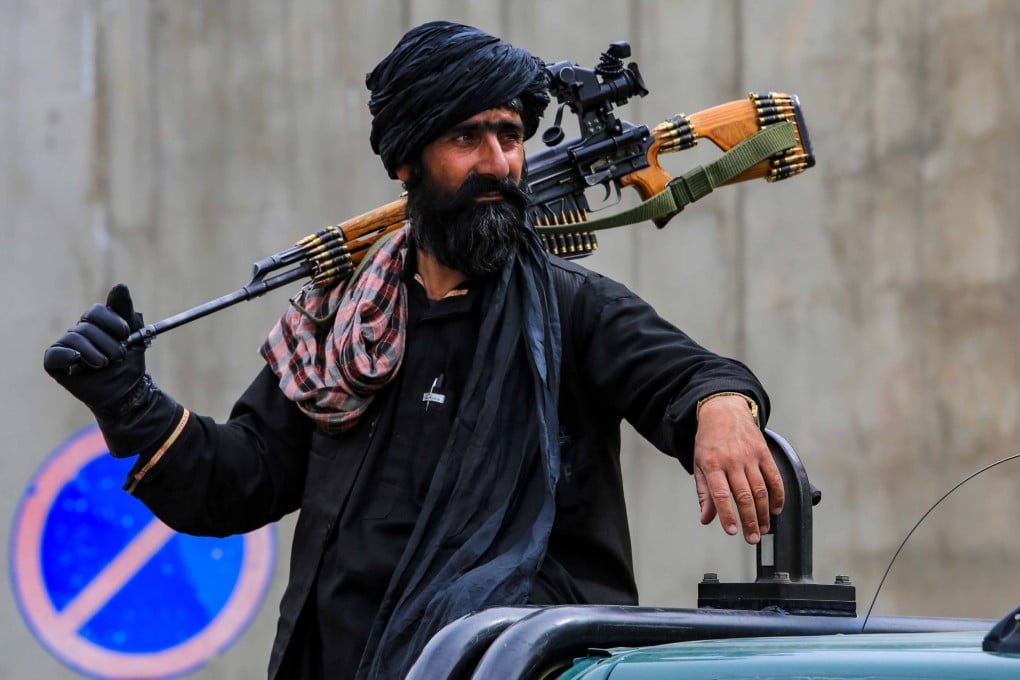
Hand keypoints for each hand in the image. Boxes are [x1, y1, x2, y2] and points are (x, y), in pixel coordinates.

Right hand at [44, 284, 146, 414]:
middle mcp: (79, 332)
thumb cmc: (129, 362)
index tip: (126, 335)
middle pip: (86, 326)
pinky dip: (66, 355)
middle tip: (118, 357)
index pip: (96, 312)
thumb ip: (125, 310)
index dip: (112, 322)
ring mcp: (67, 348)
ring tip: (105, 364)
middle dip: (108, 343)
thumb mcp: (135, 334)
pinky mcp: (57, 365)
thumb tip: (120, 286)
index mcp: (96, 323)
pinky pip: (54, 354)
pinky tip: (77, 360)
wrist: (127, 391)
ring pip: (73, 338)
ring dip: (95, 354)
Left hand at [692, 394, 783, 543]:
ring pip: (761, 490)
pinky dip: (778, 495)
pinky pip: (774, 477)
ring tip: (764, 528)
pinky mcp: (764, 453)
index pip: (721, 495)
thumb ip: (704, 493)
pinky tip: (776, 509)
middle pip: (744, 496)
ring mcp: (750, 456)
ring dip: (764, 513)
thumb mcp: (699, 465)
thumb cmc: (709, 441)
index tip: (732, 531)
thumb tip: (706, 518)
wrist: (723, 411)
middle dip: (750, 521)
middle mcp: (732, 461)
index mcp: (712, 465)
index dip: (727, 515)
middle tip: (753, 538)